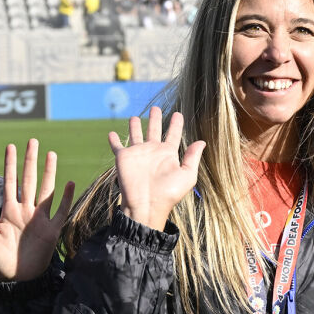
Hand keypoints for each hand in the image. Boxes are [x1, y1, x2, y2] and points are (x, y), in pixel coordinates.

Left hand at [0, 139, 75, 281]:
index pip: (10, 182)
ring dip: (48, 173)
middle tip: (33, 141)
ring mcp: (40, 219)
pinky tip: (70, 183)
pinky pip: (61, 211)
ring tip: (50, 154)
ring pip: (45, 190)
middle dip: (30, 161)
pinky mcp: (52, 231)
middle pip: (29, 180)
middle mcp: (26, 211)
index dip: (10, 164)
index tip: (11, 147)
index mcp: (9, 211)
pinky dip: (66, 198)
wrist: (15, 278)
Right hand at [108, 106, 204, 231]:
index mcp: (168, 154)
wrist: (146, 205)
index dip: (176, 124)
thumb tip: (202, 142)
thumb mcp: (187, 175)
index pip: (173, 134)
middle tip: (156, 108)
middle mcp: (153, 151)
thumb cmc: (169, 193)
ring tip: (134, 117)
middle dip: (155, 119)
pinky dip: (114, 140)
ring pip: (136, 135)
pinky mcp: (124, 158)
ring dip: (135, 126)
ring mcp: (138, 154)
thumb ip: (193, 157)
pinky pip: (117, 146)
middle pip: (154, 130)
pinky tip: (111, 133)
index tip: (178, 114)